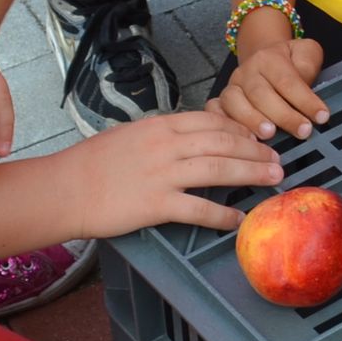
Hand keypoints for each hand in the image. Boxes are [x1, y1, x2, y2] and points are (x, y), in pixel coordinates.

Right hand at [60, 109, 285, 236]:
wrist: (64, 188)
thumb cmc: (91, 163)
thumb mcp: (130, 135)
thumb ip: (161, 135)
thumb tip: (187, 139)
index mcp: (160, 126)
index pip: (212, 121)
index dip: (241, 129)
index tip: (257, 138)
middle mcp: (166, 145)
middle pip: (224, 142)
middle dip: (256, 150)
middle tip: (277, 159)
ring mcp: (163, 174)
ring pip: (220, 169)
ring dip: (252, 174)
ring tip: (273, 179)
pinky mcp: (157, 204)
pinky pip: (200, 209)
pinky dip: (224, 214)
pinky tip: (239, 219)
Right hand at [219, 31, 327, 140]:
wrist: (263, 60)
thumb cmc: (289, 63)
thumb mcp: (304, 53)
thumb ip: (308, 64)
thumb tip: (308, 89)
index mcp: (269, 58)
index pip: (288, 80)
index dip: (306, 100)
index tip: (322, 116)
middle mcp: (246, 72)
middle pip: (261, 94)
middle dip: (284, 115)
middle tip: (303, 131)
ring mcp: (231, 88)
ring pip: (235, 103)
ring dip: (252, 120)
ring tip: (270, 135)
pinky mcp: (221, 102)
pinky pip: (215, 112)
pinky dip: (227, 125)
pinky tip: (244, 139)